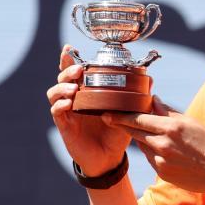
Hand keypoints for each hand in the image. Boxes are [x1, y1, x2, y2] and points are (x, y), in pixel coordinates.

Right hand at [47, 45, 131, 175]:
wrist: (109, 157)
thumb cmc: (116, 131)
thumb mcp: (127, 111)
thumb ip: (135, 95)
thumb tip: (149, 78)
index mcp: (87, 91)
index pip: (75, 72)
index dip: (69, 59)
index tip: (69, 48)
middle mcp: (74, 98)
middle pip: (62, 77)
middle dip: (68, 70)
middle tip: (79, 70)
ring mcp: (67, 111)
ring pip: (55, 92)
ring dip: (62, 87)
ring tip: (75, 88)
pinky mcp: (64, 125)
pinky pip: (57, 111)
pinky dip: (60, 105)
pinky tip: (68, 104)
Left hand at [103, 97, 204, 195]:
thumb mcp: (192, 123)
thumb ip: (169, 113)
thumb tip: (154, 101)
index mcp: (171, 128)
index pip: (138, 119)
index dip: (120, 115)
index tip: (107, 112)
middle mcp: (162, 144)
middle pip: (134, 132)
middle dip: (121, 125)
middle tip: (109, 118)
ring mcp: (161, 160)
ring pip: (142, 145)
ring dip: (142, 138)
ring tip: (150, 134)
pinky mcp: (162, 173)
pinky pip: (151, 159)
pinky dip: (153, 152)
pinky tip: (166, 151)